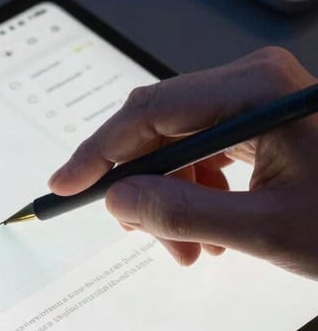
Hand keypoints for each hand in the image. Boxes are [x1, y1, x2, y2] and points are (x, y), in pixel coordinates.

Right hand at [48, 47, 317, 277]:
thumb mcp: (265, 228)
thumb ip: (181, 213)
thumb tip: (119, 201)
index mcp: (255, 90)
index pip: (148, 113)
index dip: (98, 153)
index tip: (65, 185)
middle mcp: (252, 83)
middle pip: (158, 126)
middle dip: (141, 185)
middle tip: (136, 232)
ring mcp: (257, 99)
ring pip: (177, 143)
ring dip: (169, 197)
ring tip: (189, 248)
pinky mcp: (261, 120)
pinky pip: (202, 151)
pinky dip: (193, 193)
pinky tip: (210, 231)